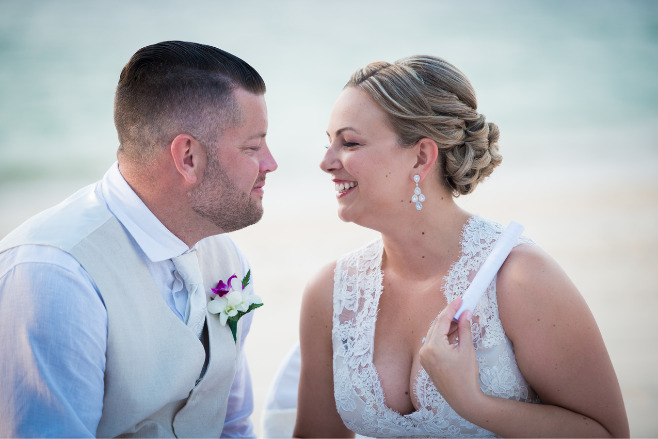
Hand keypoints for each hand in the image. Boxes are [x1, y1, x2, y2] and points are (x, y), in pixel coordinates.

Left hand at [419, 298, 481, 416]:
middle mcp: (425, 350)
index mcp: (434, 346)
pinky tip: (454, 331)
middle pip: (436, 325)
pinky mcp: (426, 361)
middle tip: (461, 307)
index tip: (460, 299)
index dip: (452, 308)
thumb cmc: (466, 375)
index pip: (442, 320)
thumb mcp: (467, 349)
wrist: (462, 398)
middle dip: (449, 315)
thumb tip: (465, 313)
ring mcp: (424, 357)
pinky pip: (433, 343)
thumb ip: (465, 329)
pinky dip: (443, 336)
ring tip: (460, 318)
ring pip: (434, 333)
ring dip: (446, 326)